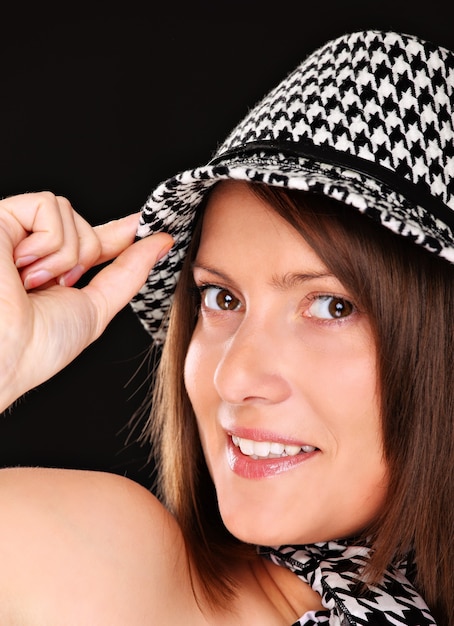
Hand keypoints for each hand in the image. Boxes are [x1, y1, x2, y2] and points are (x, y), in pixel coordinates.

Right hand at [0, 192, 172, 410]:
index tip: (145, 226)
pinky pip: (47, 205)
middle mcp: (27, 249)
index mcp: (47, 271)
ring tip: (33, 282)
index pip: (87, 241)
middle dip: (83, 257)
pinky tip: (22, 266)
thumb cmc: (40, 345)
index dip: (116, 234)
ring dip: (64, 256)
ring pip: (67, 211)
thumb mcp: (97, 306)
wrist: (4, 354)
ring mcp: (11, 232)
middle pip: (82, 224)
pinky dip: (48, 242)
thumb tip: (161, 241)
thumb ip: (128, 271)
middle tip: (56, 286)